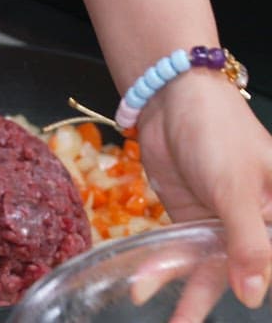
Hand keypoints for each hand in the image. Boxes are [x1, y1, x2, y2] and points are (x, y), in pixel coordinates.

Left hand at [137, 70, 271, 321]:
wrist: (171, 102)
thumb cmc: (219, 135)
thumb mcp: (237, 189)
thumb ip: (247, 243)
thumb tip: (254, 295)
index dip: (262, 284)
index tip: (248, 309)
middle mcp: (256, 224)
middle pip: (243, 272)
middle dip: (218, 300)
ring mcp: (220, 223)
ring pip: (209, 267)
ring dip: (188, 296)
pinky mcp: (189, 219)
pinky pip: (179, 251)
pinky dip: (164, 267)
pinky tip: (144, 286)